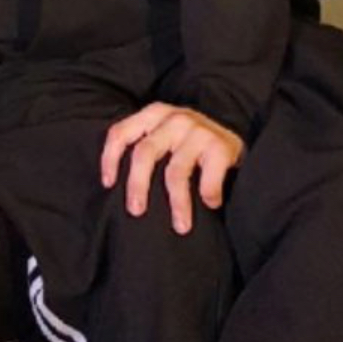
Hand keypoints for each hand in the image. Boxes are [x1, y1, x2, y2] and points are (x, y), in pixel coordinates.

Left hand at [100, 101, 244, 234]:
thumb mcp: (164, 135)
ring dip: (177, 204)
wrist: (234, 135)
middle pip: (144, 153)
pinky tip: (211, 204)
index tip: (108, 184)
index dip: (110, 158)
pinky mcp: (220, 146)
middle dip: (137, 185)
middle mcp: (174, 118)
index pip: (121, 132)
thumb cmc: (190, 143)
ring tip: (181, 227)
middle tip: (135, 212)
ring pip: (176, 172)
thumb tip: (113, 184)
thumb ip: (145, 146)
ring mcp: (197, 130)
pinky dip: (208, 195)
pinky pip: (208, 178)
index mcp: (154, 114)